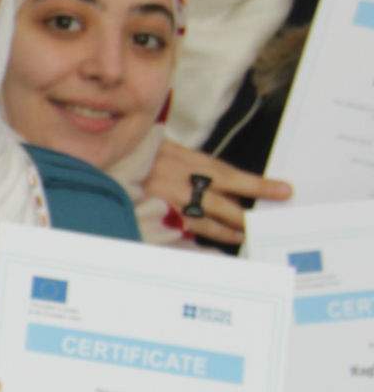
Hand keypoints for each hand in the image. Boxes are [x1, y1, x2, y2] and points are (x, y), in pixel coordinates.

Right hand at [143, 143, 289, 246]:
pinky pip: (183, 230)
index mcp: (193, 164)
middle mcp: (185, 186)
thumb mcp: (172, 149)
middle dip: (245, 218)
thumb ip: (195, 164)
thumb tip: (221, 179)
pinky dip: (198, 237)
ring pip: (205, 223)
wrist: (107, 160)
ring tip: (241, 235)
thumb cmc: (140, 152)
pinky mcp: (156, 216)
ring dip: (226, 231)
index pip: (235, 178)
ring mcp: (170, 204)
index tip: (284, 191)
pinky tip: (208, 242)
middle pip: (224, 207)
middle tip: (263, 225)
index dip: (261, 186)